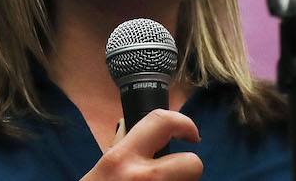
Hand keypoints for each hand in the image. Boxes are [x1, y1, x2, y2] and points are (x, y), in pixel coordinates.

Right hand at [81, 109, 201, 179]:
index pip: (162, 121)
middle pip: (194, 164)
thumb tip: (129, 126)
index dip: (184, 123)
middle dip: (189, 168)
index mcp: (122, 158)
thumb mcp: (101, 169)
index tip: (191, 133)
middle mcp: (143, 177)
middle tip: (176, 173)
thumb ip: (120, 148)